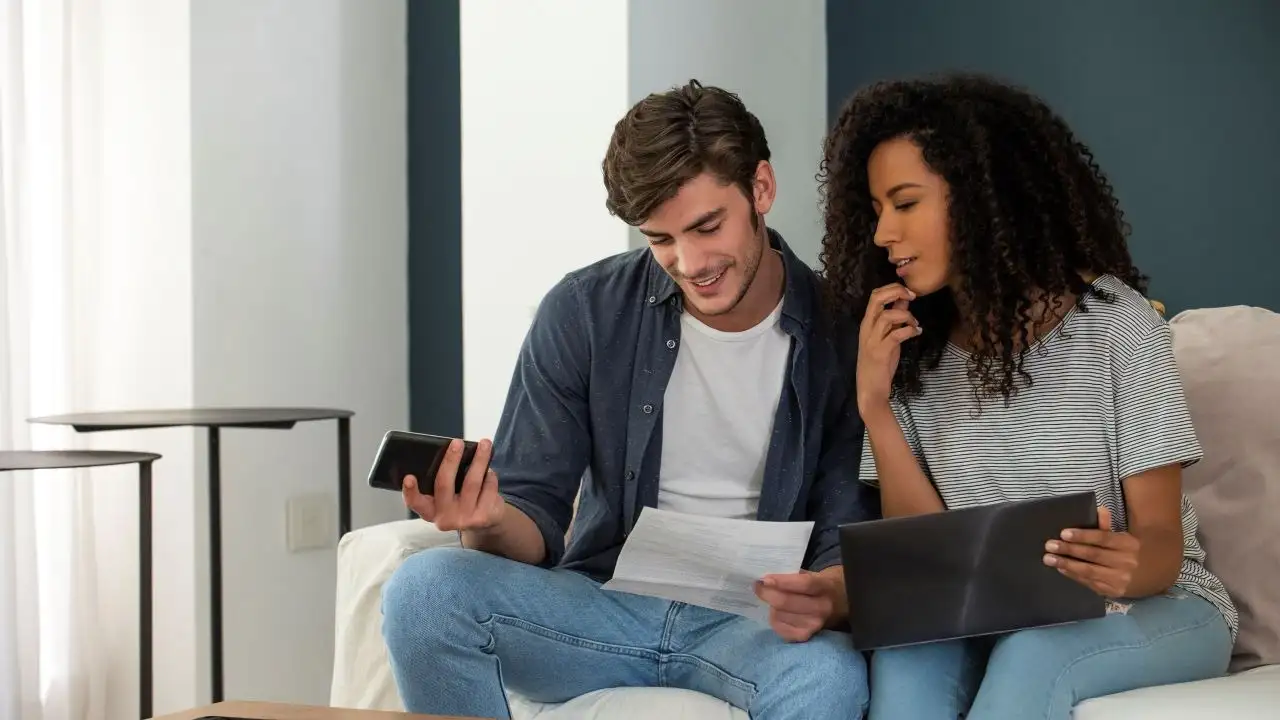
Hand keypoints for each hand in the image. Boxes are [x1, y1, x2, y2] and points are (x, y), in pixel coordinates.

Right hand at [402, 438, 505, 532]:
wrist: (487, 522)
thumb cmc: (462, 500)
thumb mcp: (448, 496)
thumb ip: (444, 480)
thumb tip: (452, 451)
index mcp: (430, 511)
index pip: (415, 503)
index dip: (410, 491)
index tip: (408, 477)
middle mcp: (444, 518)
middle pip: (444, 484)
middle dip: (451, 460)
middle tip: (457, 442)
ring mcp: (464, 520)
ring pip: (472, 482)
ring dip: (479, 459)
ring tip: (485, 444)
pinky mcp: (483, 517)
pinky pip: (488, 488)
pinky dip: (491, 476)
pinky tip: (490, 472)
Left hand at [753, 571, 841, 641]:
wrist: (840, 604)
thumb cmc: (820, 585)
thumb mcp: (813, 575)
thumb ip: (793, 576)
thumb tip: (766, 580)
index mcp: (825, 586)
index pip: (803, 584)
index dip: (782, 582)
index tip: (765, 579)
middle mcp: (822, 608)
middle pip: (787, 603)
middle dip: (767, 594)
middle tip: (758, 586)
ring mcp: (815, 625)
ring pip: (780, 615)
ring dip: (771, 606)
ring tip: (773, 599)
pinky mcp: (806, 636)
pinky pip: (780, 629)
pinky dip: (774, 620)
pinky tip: (778, 613)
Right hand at [856, 283, 920, 417]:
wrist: (870, 389)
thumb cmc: (879, 364)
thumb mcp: (887, 337)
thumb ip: (894, 320)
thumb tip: (904, 302)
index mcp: (867, 323)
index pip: (875, 295)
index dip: (893, 288)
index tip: (909, 292)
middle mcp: (867, 328)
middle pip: (877, 298)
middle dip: (897, 291)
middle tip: (912, 296)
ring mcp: (872, 340)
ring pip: (887, 315)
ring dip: (906, 315)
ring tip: (915, 324)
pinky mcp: (881, 352)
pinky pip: (897, 334)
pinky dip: (910, 330)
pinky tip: (917, 332)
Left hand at [1043, 506, 1139, 597]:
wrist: (1136, 575)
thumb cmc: (1119, 550)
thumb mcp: (1116, 537)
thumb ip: (1105, 525)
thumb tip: (1100, 509)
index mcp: (1129, 543)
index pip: (1103, 537)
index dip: (1083, 535)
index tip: (1063, 534)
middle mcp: (1128, 562)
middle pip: (1094, 554)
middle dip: (1069, 550)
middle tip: (1050, 546)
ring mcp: (1121, 579)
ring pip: (1089, 570)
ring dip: (1067, 564)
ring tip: (1049, 559)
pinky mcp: (1113, 591)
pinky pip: (1089, 582)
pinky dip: (1073, 575)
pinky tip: (1061, 569)